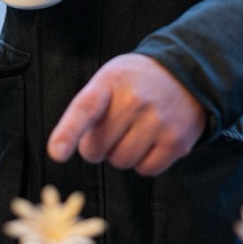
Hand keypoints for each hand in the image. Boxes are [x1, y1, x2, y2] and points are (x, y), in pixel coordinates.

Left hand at [48, 53, 207, 175]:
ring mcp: (158, 122)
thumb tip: (70, 148)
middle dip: (97, 146)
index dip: (68, 132)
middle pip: (98, 149)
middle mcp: (135, 101)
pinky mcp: (177, 141)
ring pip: (122, 162)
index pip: (85, 108)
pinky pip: (146, 170)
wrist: (186, 73)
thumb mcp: (109, 77)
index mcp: (111, 81)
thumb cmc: (136, 81)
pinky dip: (143, 162)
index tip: (56, 153)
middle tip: (111, 128)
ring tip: (133, 131)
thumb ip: (88, 107)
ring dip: (121, 154)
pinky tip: (150, 141)